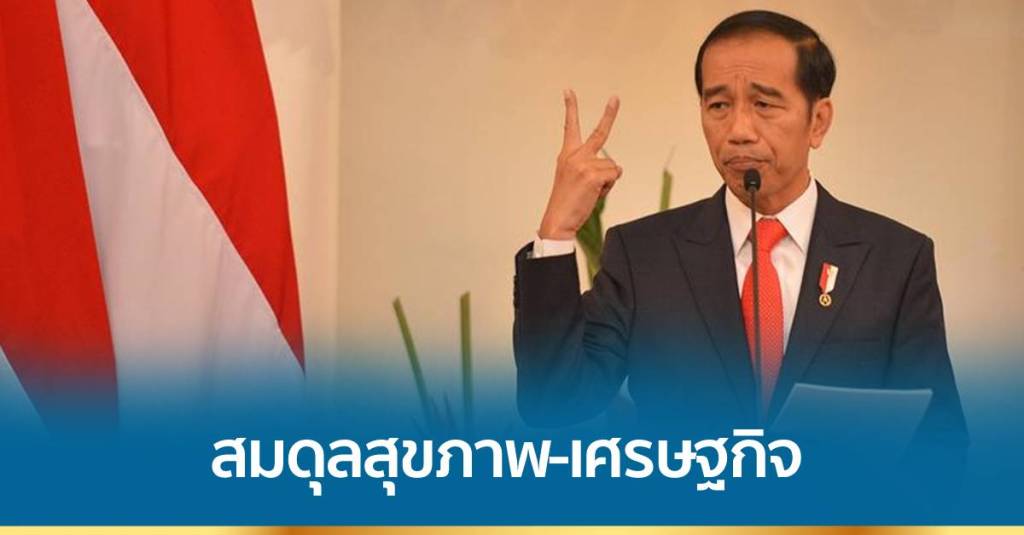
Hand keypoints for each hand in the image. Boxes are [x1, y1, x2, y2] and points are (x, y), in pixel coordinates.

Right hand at [538, 90, 621, 239]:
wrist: (557, 220)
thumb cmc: (567, 203)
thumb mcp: (573, 179)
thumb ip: (590, 167)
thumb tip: (616, 169)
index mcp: (567, 155)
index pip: (570, 127)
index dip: (570, 108)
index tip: (568, 91)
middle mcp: (575, 156)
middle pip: (599, 132)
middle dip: (609, 114)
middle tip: (615, 97)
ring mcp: (584, 164)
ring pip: (613, 167)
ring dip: (608, 182)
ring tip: (591, 192)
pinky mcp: (593, 175)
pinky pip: (614, 176)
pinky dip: (609, 188)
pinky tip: (594, 195)